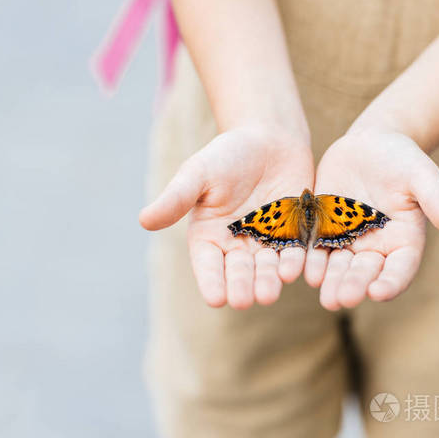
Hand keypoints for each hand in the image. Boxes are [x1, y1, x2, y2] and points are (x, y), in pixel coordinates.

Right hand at [140, 125, 313, 308]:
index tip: (215, 299)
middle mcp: (237, 246)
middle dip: (242, 286)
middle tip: (245, 300)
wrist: (269, 137)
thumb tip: (144, 220)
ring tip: (269, 294)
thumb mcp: (198, 173)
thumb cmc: (226, 155)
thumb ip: (176, 198)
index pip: (208, 265)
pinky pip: (295, 251)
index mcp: (209, 237)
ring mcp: (267, 242)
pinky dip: (294, 262)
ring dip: (268, 281)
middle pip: (239, 272)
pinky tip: (294, 269)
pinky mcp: (294, 234)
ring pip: (267, 268)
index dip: (212, 282)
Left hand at [307, 130, 438, 309]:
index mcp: (404, 242)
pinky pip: (315, 248)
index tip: (378, 293)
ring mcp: (348, 241)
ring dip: (329, 281)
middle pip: (364, 273)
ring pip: (338, 267)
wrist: (370, 144)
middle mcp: (375, 248)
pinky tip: (299, 270)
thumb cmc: (403, 159)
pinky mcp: (324, 229)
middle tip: (341, 300)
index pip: (400, 269)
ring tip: (321, 295)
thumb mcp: (421, 175)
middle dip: (353, 286)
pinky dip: (309, 260)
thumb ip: (436, 199)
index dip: (390, 282)